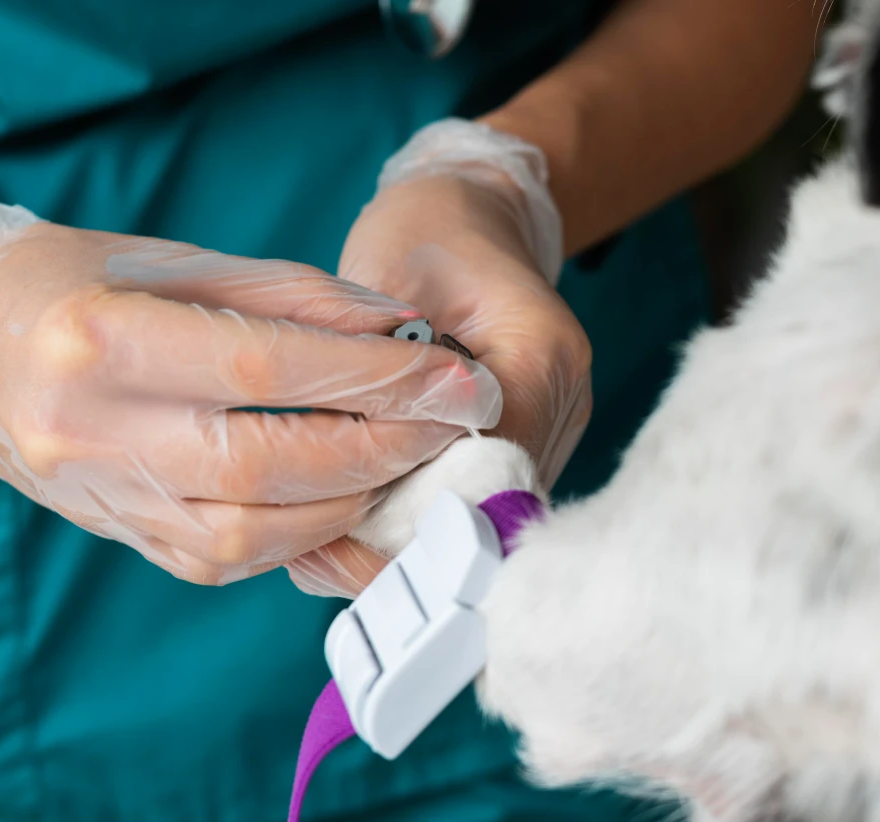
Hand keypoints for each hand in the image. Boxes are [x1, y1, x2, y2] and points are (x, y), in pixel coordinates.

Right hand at [0, 204, 501, 584]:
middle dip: (381, 447)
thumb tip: (403, 329)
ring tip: (410, 459)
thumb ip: (293, 297)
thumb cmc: (76, 281)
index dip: (374, 377)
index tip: (453, 375)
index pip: (265, 369)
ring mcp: (103, 498)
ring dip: (351, 502)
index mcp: (101, 340)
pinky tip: (349, 496)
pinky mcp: (122, 537)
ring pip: (253, 534)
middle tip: (454, 424)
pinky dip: (305, 533)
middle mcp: (94, 433)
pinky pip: (229, 558)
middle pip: (268, 464)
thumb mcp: (178, 260)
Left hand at [284, 120, 591, 597]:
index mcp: (539, 355)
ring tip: (322, 545)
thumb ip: (380, 373)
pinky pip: (475, 504)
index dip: (415, 503)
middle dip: (405, 537)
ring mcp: (552, 431)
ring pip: (482, 520)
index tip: (340, 521)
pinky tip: (349, 524)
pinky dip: (415, 521)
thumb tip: (347, 468)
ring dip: (406, 537)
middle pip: (489, 508)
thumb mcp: (389, 285)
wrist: (472, 212)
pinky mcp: (528, 446)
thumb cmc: (425, 233)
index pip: (486, 463)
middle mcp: (562, 405)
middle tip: (317, 550)